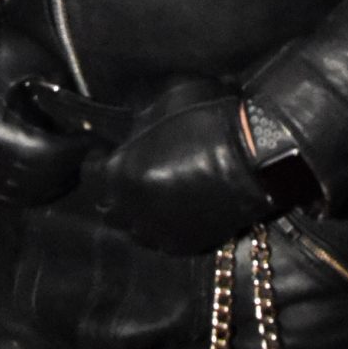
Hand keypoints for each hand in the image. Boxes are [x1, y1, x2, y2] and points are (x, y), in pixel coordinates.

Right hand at [0, 27, 86, 203]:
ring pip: (25, 196)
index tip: (98, 137)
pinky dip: (34, 191)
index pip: (48, 155)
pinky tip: (51, 176)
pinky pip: (8, 198)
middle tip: (93, 152)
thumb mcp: (18, 55)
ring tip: (77, 163)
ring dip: (55, 183)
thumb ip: (53, 80)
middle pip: (40, 181)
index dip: (77, 150)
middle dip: (71, 168)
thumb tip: (84, 105)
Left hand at [82, 80, 280, 255]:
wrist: (258, 156)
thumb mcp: (166, 103)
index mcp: (120, 173)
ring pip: (134, 229)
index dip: (96, 160)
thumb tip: (131, 130)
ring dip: (137, 213)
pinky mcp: (187, 245)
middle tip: (129, 174)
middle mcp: (133, 209)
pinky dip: (163, 227)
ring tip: (152, 196)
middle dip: (114, 191)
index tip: (105, 150)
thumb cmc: (210, 121)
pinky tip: (174, 211)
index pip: (89, 173)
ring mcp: (159, 231)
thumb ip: (140, 122)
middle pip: (108, 207)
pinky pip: (162, 241)